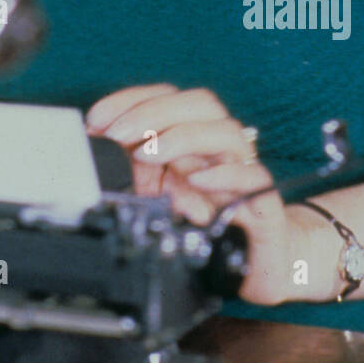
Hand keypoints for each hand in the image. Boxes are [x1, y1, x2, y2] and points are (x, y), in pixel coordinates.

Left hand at [85, 83, 300, 303]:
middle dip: (153, 112)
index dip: (131, 100)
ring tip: (149, 154)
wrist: (260, 265)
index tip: (98, 118)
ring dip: (182, 136)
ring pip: (226, 132)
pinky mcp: (265, 206)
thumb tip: (99, 146)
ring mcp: (245, 172)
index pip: (168, 97)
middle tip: (118, 134)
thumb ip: (133, 168)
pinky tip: (197, 179)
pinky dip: (224, 174)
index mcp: (197, 136)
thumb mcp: (157, 193)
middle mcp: (222, 147)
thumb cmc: (210, 223)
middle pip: (200, 104)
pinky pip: (253, 177)